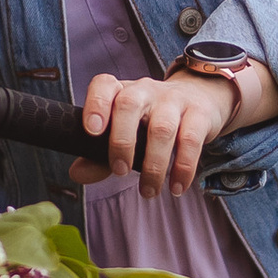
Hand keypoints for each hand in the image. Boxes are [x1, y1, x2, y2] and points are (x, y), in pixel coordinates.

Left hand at [79, 65, 244, 194]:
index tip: (91, 130)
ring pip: (161, 128)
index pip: (104, 86)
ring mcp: (173, 100)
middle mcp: (145, 90)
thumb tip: (77, 173)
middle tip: (120, 171)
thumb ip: (98, 152)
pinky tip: (177, 187)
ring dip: (153, 165)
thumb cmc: (151, 118)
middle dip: (122, 141)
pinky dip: (183, 168)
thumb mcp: (124, 129)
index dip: (95, 105)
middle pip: (129, 105)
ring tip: (149, 191)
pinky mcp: (199, 113)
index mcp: (121, 91)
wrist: (200, 96)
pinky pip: (190, 141)